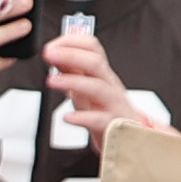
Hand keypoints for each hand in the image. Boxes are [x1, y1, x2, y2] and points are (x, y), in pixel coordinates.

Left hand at [40, 25, 160, 140]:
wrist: (131, 139)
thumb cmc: (108, 112)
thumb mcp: (89, 88)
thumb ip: (73, 72)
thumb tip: (55, 54)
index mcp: (102, 74)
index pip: (92, 47)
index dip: (72, 42)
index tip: (51, 45)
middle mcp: (109, 86)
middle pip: (95, 63)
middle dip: (71, 55)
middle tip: (49, 55)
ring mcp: (112, 105)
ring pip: (97, 88)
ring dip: (73, 82)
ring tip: (52, 81)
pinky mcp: (112, 126)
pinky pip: (98, 120)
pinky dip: (82, 118)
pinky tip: (68, 117)